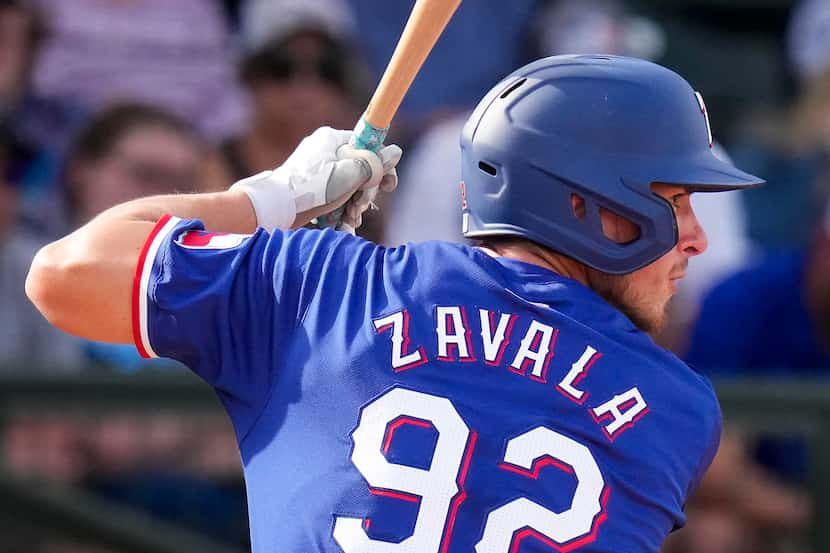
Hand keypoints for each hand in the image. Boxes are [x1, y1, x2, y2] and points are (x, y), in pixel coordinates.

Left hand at [230, 127, 400, 230]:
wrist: (273, 209)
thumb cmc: (311, 189)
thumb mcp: (349, 175)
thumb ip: (374, 164)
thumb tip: (395, 152)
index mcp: (332, 139)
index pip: (368, 146)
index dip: (381, 167)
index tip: (387, 186)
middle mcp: (324, 152)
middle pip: (360, 170)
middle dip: (365, 193)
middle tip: (360, 207)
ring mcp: (316, 171)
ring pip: (348, 187)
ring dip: (354, 206)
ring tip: (349, 219)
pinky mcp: (310, 190)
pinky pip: (334, 197)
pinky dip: (340, 211)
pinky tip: (341, 224)